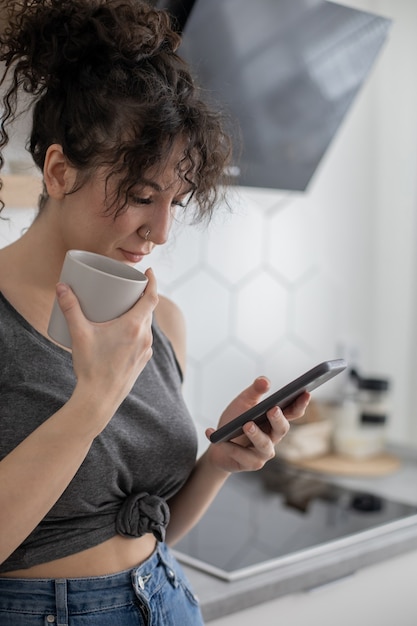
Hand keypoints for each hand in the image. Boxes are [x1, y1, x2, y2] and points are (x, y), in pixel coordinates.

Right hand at [56, 267, 157, 416]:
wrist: (99, 399)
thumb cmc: (91, 366)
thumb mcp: (79, 334)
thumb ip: (70, 308)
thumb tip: (61, 286)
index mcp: (134, 326)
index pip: (152, 298)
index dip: (153, 282)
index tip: (149, 271)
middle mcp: (144, 337)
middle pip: (149, 310)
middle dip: (141, 297)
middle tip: (129, 288)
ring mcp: (145, 351)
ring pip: (146, 326)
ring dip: (139, 315)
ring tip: (125, 309)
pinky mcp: (142, 361)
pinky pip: (144, 340)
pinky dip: (137, 331)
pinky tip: (126, 332)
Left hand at [205, 376, 309, 473]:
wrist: (218, 446)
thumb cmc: (234, 422)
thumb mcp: (242, 403)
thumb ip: (254, 391)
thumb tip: (265, 381)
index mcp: (274, 420)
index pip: (292, 412)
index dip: (300, 404)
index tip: (305, 392)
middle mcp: (273, 437)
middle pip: (282, 429)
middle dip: (278, 419)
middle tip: (272, 409)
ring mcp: (264, 452)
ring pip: (265, 445)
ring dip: (256, 435)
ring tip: (247, 425)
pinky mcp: (251, 463)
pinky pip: (243, 455)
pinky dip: (228, 445)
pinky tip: (213, 433)